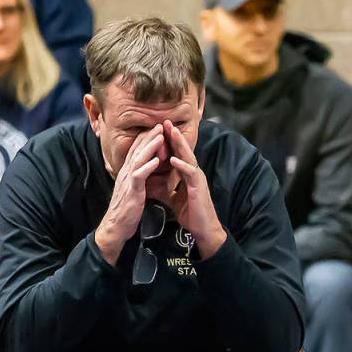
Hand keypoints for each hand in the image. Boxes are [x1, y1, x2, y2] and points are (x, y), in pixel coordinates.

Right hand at [94, 125, 164, 264]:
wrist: (117, 227)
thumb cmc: (127, 210)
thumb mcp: (133, 190)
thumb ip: (138, 179)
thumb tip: (144, 171)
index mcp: (128, 173)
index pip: (136, 151)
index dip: (145, 139)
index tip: (156, 129)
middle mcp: (126, 173)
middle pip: (137, 150)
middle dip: (148, 137)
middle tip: (160, 125)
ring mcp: (128, 181)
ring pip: (138, 159)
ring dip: (150, 147)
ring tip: (160, 136)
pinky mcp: (132, 191)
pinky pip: (139, 176)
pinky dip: (148, 167)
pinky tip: (156, 160)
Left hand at [165, 119, 226, 258]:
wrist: (202, 230)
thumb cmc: (190, 214)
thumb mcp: (172, 198)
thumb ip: (163, 188)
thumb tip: (149, 182)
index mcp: (187, 175)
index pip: (177, 154)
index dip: (169, 142)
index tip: (159, 129)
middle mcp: (194, 173)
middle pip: (184, 150)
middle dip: (174, 136)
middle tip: (165, 121)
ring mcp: (197, 179)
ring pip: (188, 157)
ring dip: (180, 144)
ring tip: (171, 132)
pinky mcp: (199, 188)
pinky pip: (190, 174)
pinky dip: (182, 166)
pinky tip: (173, 159)